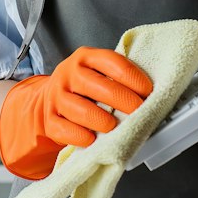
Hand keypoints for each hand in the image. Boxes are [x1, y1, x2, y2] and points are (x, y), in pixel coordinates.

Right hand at [0, 46, 153, 179]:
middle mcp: (69, 74)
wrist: (49, 99)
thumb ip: (118, 79)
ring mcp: (56, 97)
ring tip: (114, 126)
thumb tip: (148, 96)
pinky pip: (65, 130)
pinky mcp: (49, 120)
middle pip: (98, 86)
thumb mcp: (98, 72)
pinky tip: (92, 139)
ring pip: (81, 110)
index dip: (132, 77)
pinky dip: (81, 137)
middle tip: (138, 111)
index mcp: (85, 58)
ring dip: (102, 120)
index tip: (148, 91)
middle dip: (123, 100)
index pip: (112, 62)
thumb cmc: (85, 87)